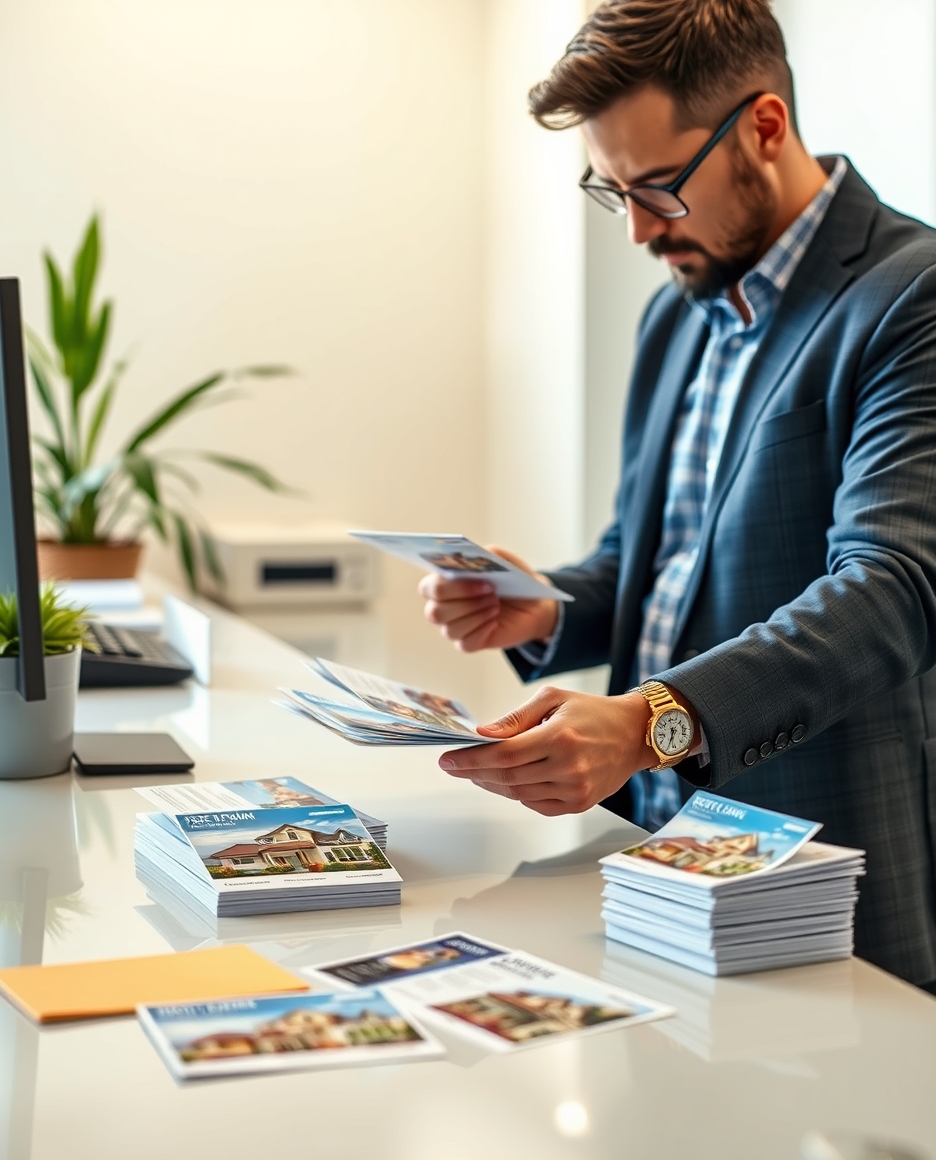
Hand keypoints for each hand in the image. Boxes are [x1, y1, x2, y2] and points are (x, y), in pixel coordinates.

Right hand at [418, 546, 558, 652]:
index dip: (451, 586)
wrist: (532, 604)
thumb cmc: (512, 580)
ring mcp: (454, 627)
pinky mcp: (468, 643)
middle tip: (492, 592)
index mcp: (444, 583)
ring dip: (476, 616)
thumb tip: (477, 555)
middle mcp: (443, 607)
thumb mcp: (506, 561)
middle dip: (465, 602)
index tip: (480, 580)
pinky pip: (465, 644)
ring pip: (449, 630)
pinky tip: (495, 621)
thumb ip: (490, 554)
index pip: (429, 588)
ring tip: (496, 606)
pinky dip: (482, 631)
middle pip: (434, 612)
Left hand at [438, 685, 655, 814]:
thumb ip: (516, 719)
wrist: (634, 733)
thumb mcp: (553, 699)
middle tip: (453, 766)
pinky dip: (516, 794)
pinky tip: (504, 781)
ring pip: (519, 793)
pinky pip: (536, 804)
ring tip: (475, 771)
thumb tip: (483, 734)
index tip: (448, 759)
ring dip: (492, 784)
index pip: (504, 754)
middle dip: (474, 772)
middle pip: (507, 777)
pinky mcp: (579, 804)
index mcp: (559, 738)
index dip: (472, 759)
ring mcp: (575, 790)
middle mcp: (568, 768)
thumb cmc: (592, 712)